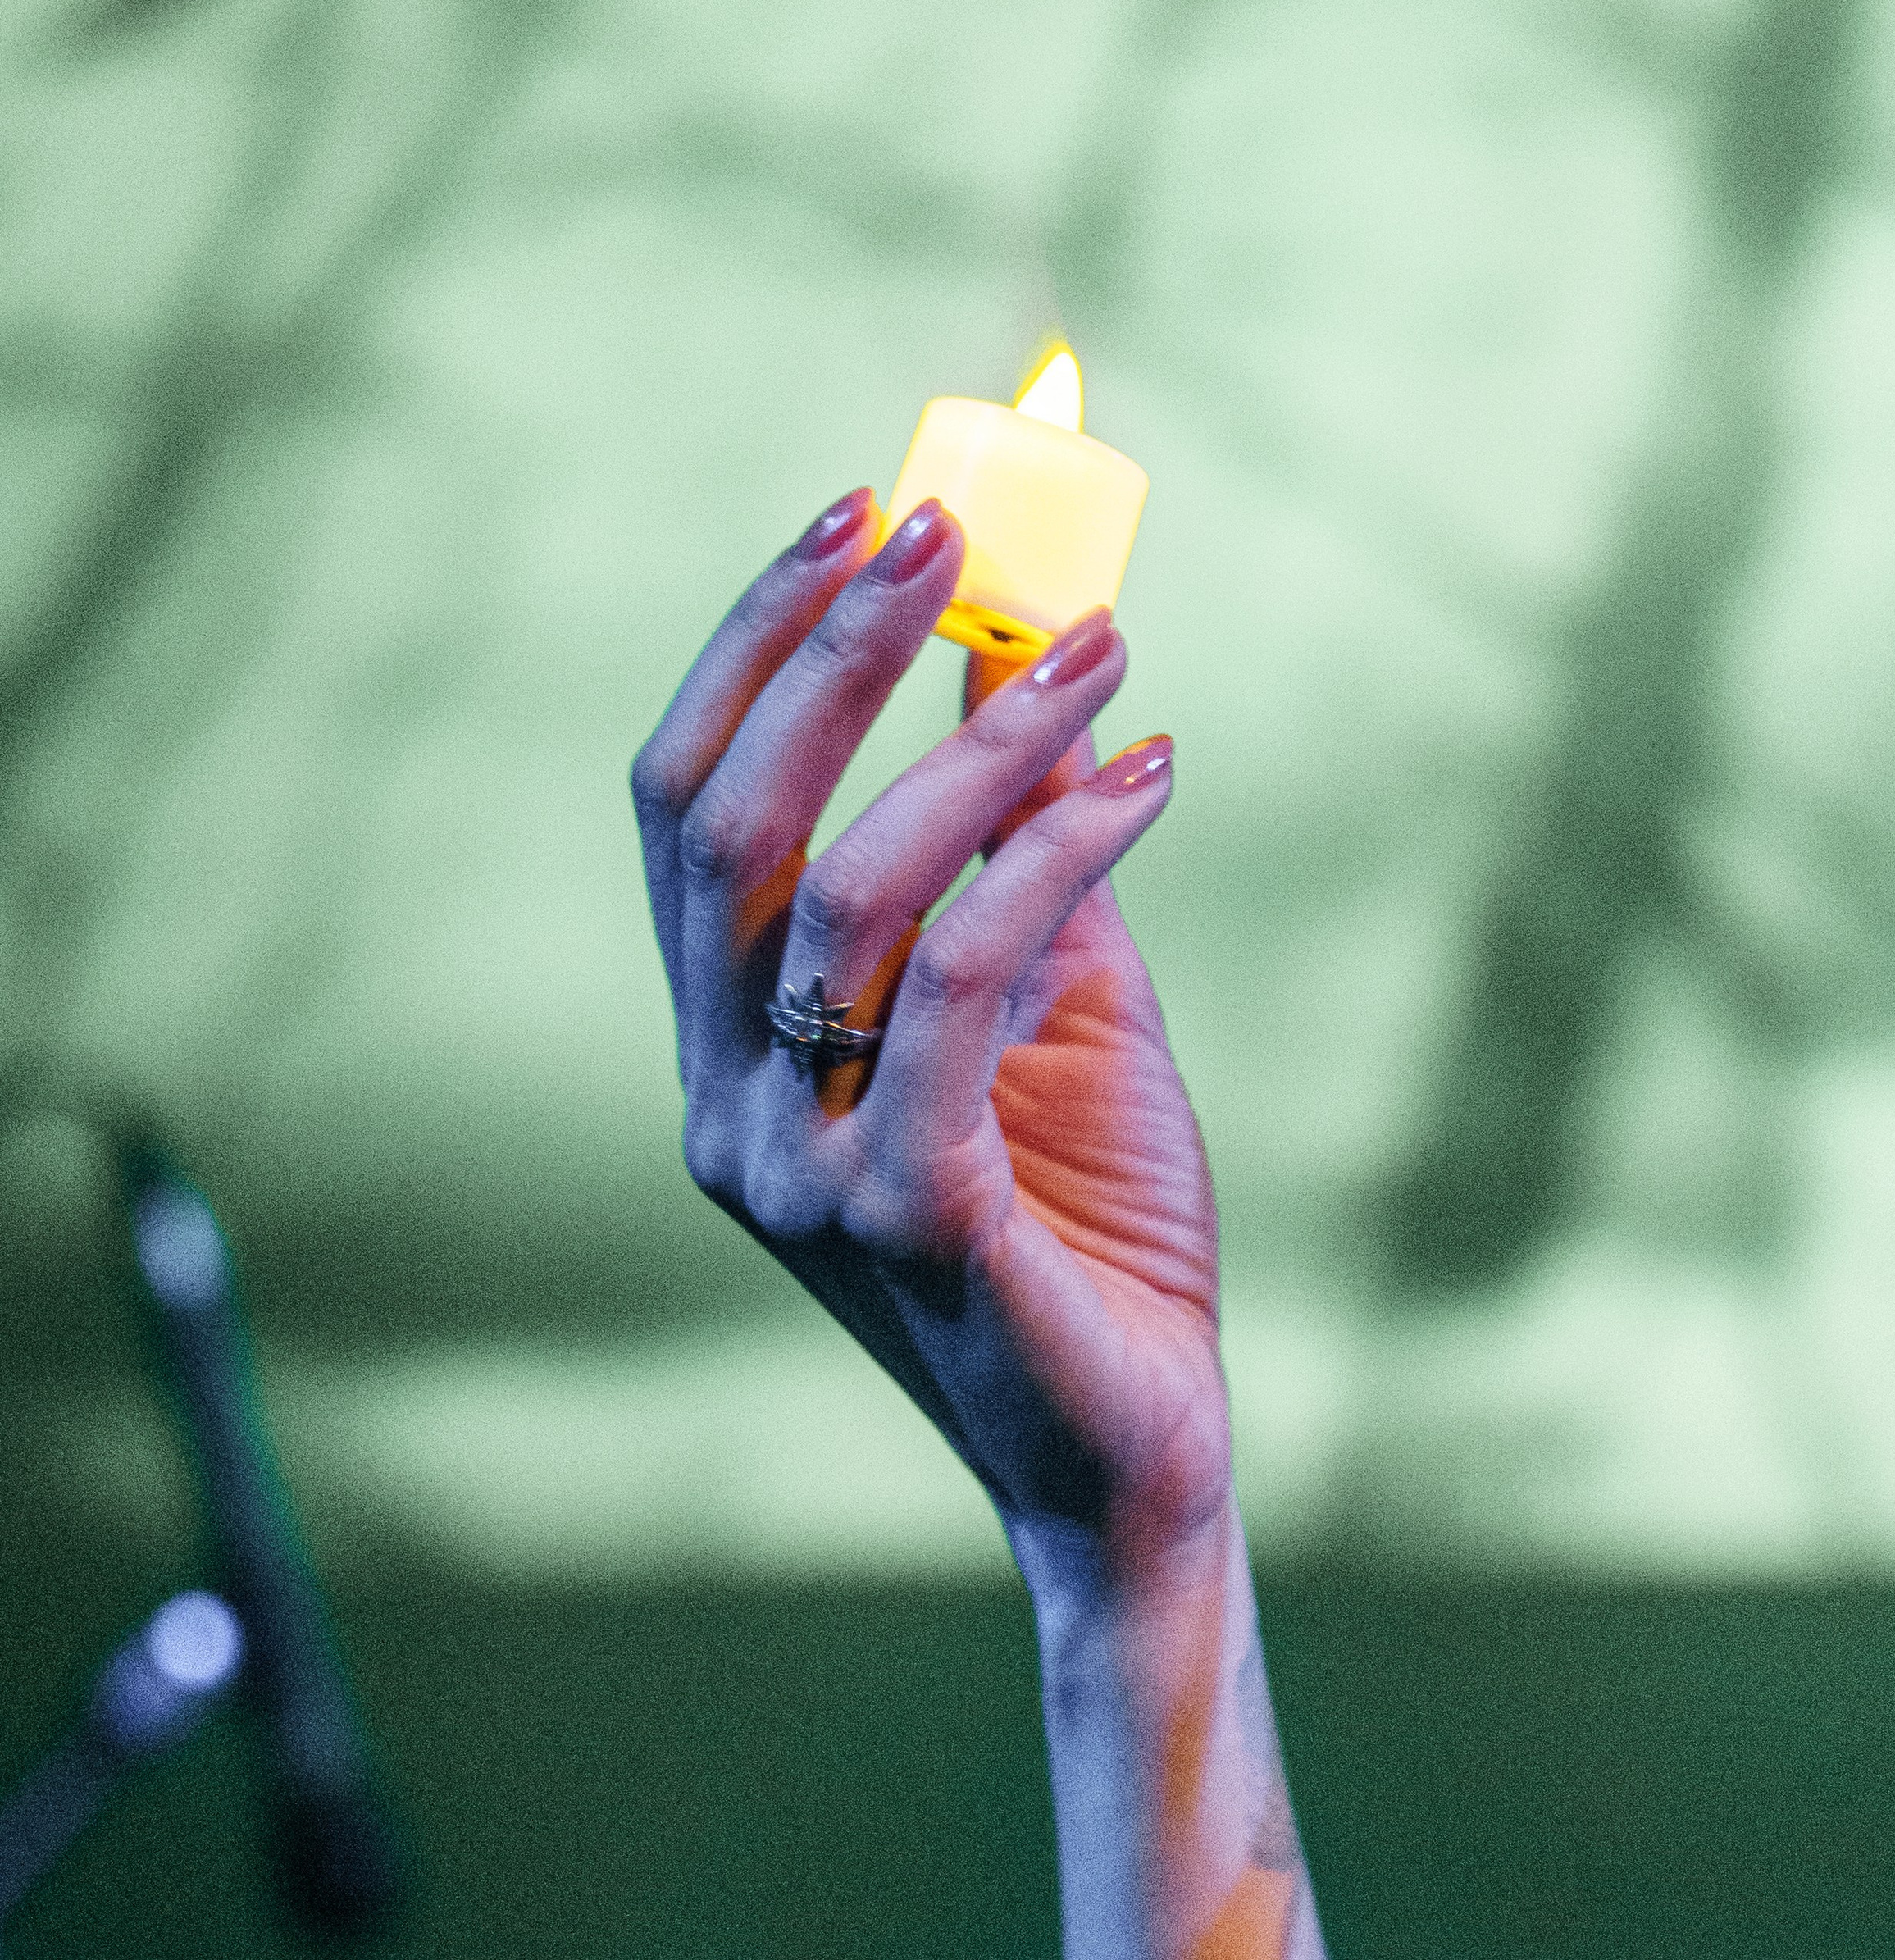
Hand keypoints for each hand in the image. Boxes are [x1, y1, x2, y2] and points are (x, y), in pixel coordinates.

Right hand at [631, 488, 1230, 1567]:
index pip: (686, 810)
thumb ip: (1016, 846)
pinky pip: (956, 982)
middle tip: (943, 527)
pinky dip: (1050, 856)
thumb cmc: (1091, 1224)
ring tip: (1102, 658)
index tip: (864, 510)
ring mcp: (795, 1168)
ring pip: (841, 893)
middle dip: (824, 652)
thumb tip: (1031, 649)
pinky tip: (1144, 783)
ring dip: (975, 742)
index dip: (755, 648)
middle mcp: (725, 1101)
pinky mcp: (899, 1217)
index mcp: (732, 1046)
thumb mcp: (1057, 998)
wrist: (1134, 1449)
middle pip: (720, 827)